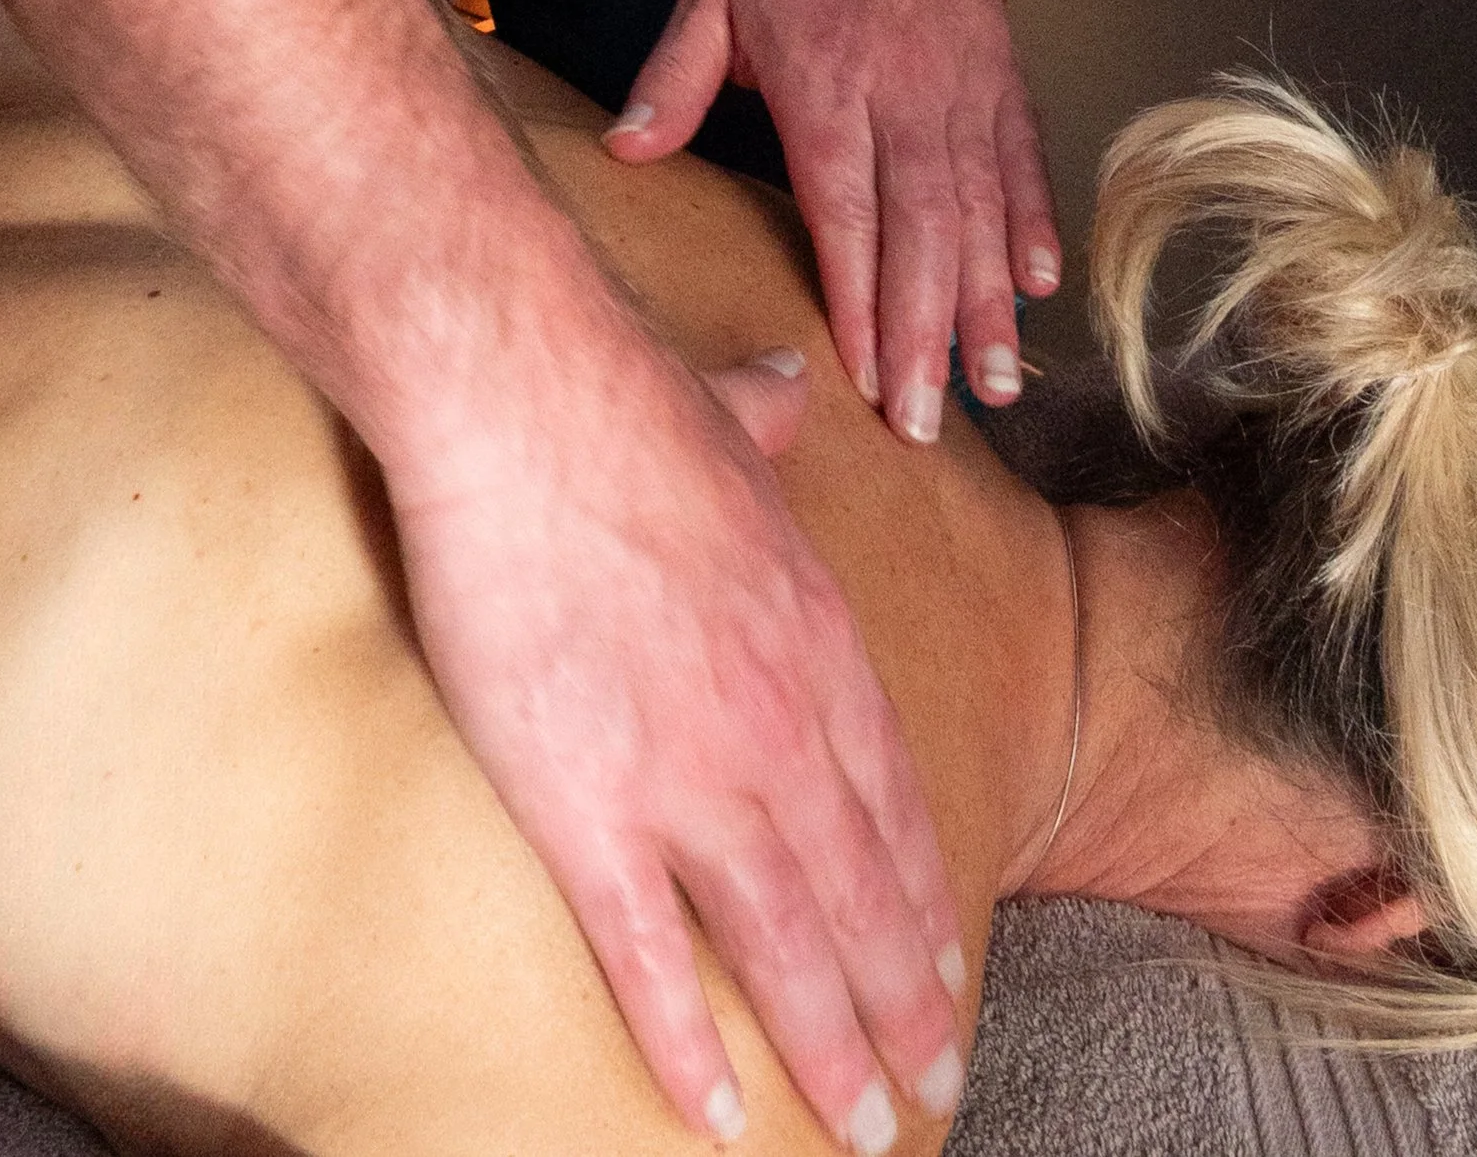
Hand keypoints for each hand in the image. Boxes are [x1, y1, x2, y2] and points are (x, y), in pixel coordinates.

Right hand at [384, 300, 968, 1147]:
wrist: (530, 408)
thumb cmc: (622, 405)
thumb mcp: (731, 418)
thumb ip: (767, 425)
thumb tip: (786, 393)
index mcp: (815, 641)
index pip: (889, 797)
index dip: (921, 894)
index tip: (947, 967)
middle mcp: (778, 726)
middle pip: (858, 892)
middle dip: (902, 1003)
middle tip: (935, 1086)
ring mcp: (690, 776)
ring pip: (782, 944)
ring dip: (832, 1047)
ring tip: (866, 1126)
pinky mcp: (590, 809)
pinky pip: (648, 954)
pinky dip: (687, 1042)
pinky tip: (718, 1115)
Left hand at [605, 0, 1060, 439]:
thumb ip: (673, 78)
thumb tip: (623, 151)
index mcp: (827, 80)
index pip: (847, 207)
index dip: (861, 296)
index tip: (868, 375)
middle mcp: (904, 94)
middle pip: (922, 230)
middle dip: (927, 334)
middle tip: (928, 421)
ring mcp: (963, 89)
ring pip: (981, 211)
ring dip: (988, 303)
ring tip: (998, 384)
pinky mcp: (1001, 78)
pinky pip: (1022, 163)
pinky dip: (1034, 226)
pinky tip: (1040, 290)